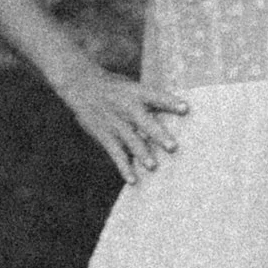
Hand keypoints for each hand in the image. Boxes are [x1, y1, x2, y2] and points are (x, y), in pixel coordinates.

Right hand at [60, 69, 189, 182]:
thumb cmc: (117, 89)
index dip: (170, 102)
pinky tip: (133, 180)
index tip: (185, 108)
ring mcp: (116, 123)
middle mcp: (127, 108)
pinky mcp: (105, 136)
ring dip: (142, 154)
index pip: (156, 96)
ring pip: (131, 140)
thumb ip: (153, 101)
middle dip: (158, 135)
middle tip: (172, 147)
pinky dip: (124, 167)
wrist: (82, 87)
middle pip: (144, 122)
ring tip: (152, 166)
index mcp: (137, 93)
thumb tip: (184, 112)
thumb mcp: (133, 87)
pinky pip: (116, 154)